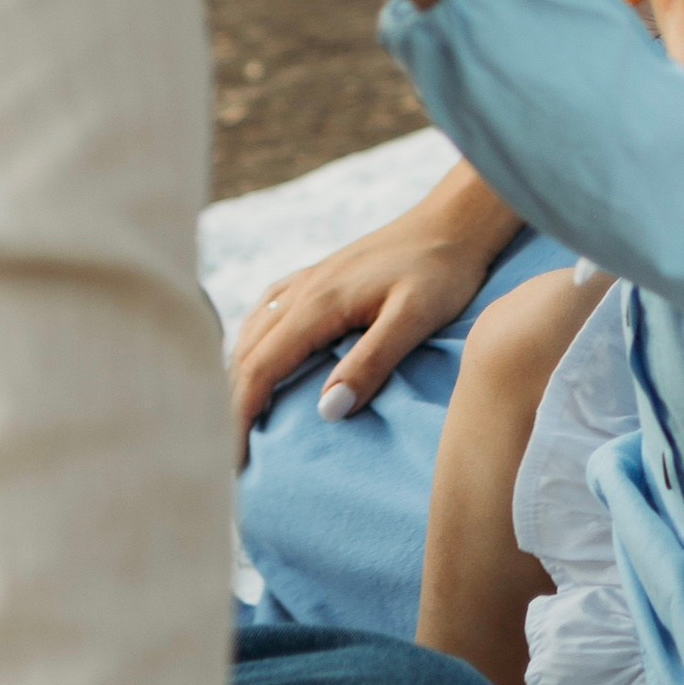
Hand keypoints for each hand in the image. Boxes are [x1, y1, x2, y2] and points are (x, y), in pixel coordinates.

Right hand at [228, 170, 521, 435]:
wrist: (455, 221)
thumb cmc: (442, 270)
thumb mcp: (415, 318)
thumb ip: (371, 362)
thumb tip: (328, 412)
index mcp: (317, 305)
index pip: (260, 370)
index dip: (240, 417)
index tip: (234, 463)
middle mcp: (300, 291)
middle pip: (245, 355)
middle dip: (229, 405)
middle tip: (228, 456)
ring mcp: (306, 281)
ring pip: (250, 333)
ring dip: (237, 376)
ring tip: (237, 419)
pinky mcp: (318, 276)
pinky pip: (266, 313)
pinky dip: (251, 344)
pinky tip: (257, 357)